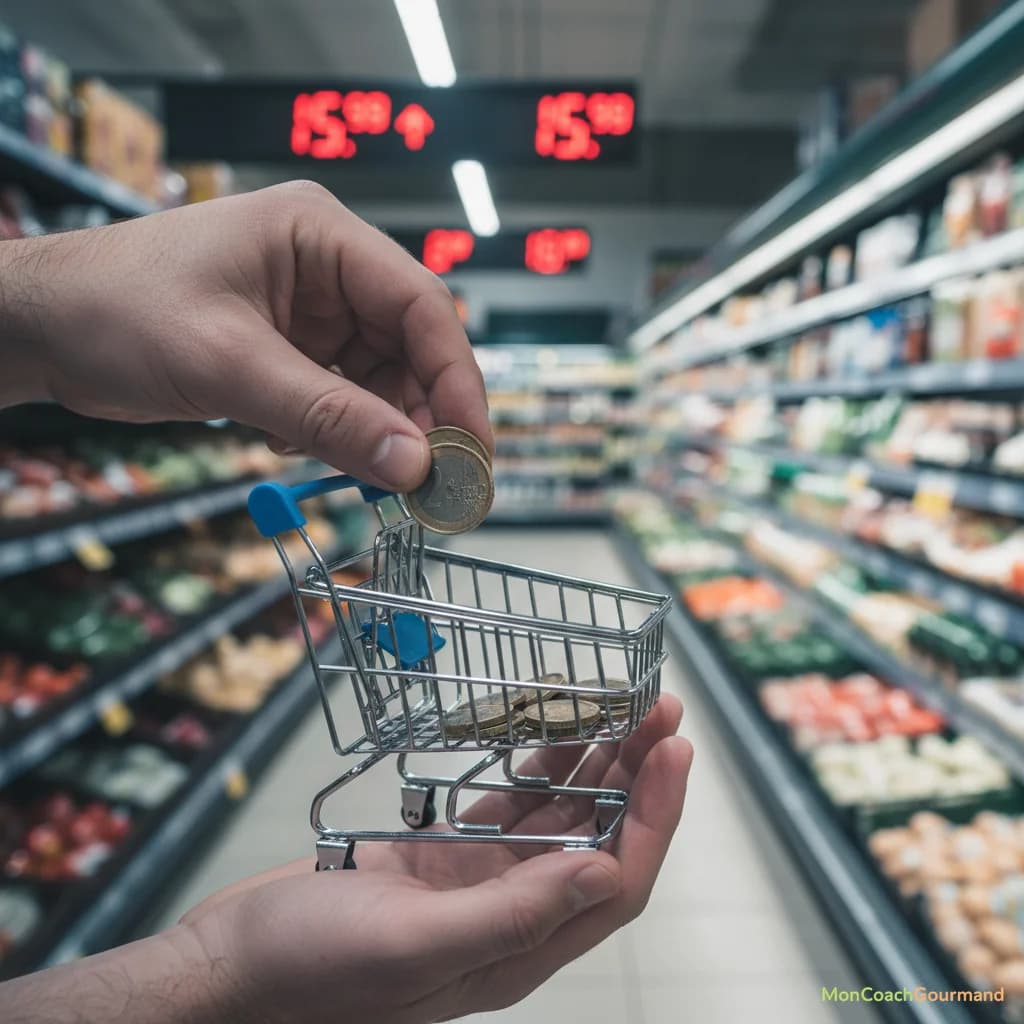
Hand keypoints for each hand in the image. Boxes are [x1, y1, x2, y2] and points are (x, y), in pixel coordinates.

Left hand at [0, 181, 489, 490]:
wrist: (45, 328)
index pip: (421, 306)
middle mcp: (327, 267)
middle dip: (421, 415)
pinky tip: (302, 448)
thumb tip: (412, 466)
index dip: (456, 380)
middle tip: (430, 482)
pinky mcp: (291, 346)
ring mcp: (310, 309)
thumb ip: (328, 417)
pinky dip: (339, 430)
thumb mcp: (230, 365)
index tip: (471, 448)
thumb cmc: (116, 311)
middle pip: (410, 346)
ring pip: (379, 377)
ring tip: (368, 477)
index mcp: (321, 235)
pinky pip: (342, 394)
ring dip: (378, 430)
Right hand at [178, 696, 690, 1023]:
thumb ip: (513, 913)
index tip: (673, 752)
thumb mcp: (413, 945)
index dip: (655, 817)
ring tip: (620, 708)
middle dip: (635, 776)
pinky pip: (505, 806)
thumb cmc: (307, 971)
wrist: (228, 967)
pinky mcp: (441, 858)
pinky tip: (550, 732)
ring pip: (555, 818)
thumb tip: (604, 872)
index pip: (615, 883)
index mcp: (515, 951)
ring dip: (592, 765)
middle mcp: (508, 918)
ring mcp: (474, 885)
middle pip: (596, 841)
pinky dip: (533, 767)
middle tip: (659, 709)